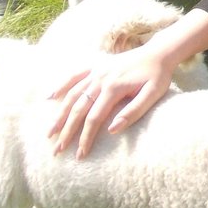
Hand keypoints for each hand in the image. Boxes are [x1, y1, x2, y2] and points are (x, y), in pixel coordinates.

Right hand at [48, 42, 176, 159]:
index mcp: (114, 88)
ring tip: (49, 133)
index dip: (85, 138)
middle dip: (67, 131)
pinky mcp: (95, 66)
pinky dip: (61, 86)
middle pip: (78, 109)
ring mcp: (96, 71)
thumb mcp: (152, 95)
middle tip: (57, 150)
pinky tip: (49, 97)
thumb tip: (112, 130)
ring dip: (59, 114)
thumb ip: (133, 112)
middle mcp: (100, 78)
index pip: (94, 119)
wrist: (159, 53)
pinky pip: (73, 75)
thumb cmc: (158, 76)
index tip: (80, 154)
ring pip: (72, 95)